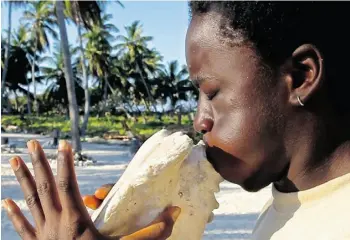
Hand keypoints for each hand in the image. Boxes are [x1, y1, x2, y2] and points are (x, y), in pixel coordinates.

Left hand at [2, 140, 180, 239]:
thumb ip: (150, 234)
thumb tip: (174, 213)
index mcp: (75, 220)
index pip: (68, 184)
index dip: (66, 163)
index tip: (65, 144)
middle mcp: (55, 222)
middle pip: (45, 187)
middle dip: (39, 164)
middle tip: (33, 143)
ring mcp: (42, 234)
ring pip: (31, 201)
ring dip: (23, 180)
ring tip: (14, 161)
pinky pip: (23, 226)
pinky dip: (15, 214)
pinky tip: (6, 202)